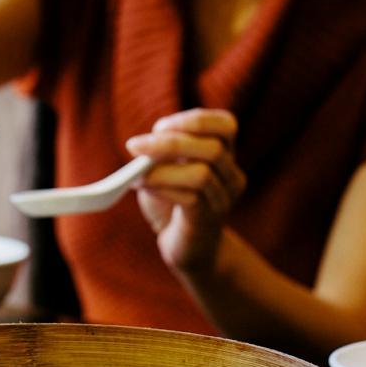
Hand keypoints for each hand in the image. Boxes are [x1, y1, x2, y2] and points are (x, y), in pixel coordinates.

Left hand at [126, 109, 245, 275]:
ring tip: (136, 173)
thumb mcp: (166, 167)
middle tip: (134, 146)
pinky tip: (142, 185)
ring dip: (161, 169)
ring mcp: (223, 200)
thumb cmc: (173, 200)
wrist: (185, 245)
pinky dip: (161, 187)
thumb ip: (161, 153)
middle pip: (214, 148)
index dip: (194, 121)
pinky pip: (190, 198)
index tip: (160, 127)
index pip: (226, 125)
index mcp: (225, 154)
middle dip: (171, 143)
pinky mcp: (207, 220)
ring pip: (202, 174)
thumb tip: (142, 145)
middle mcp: (231, 175)